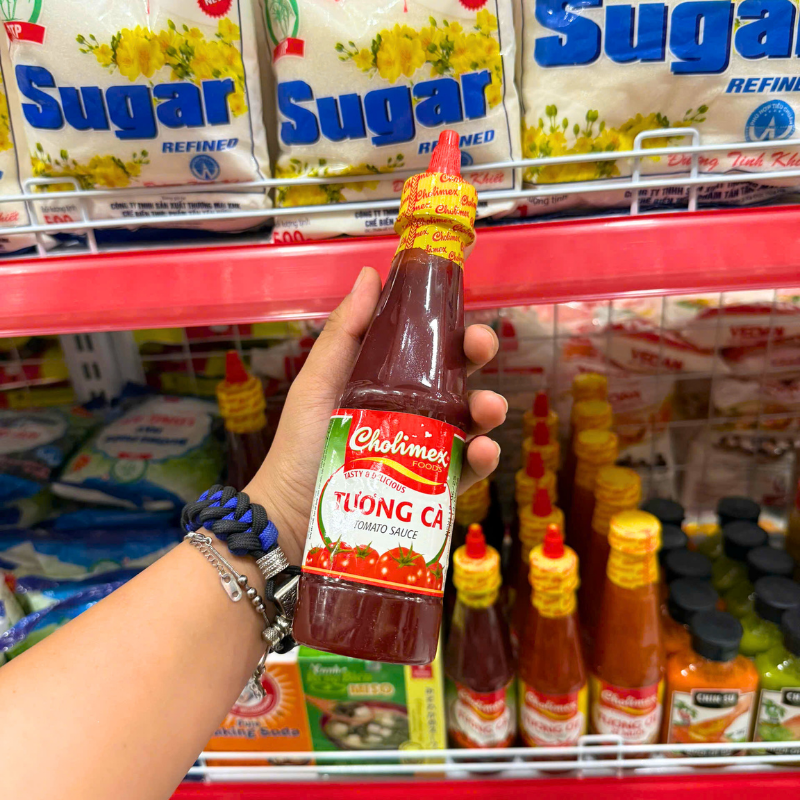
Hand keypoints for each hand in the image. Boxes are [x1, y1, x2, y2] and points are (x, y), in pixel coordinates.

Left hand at [245, 267, 506, 565]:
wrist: (290, 514)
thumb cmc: (301, 444)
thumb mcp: (318, 383)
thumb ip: (343, 334)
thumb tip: (371, 274)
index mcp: (388, 382)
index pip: (428, 349)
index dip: (450, 328)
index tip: (460, 314)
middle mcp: (414, 413)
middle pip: (458, 379)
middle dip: (477, 359)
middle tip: (481, 348)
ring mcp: (426, 451)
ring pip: (472, 423)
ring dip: (489, 409)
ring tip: (488, 408)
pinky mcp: (432, 490)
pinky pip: (466, 471)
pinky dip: (483, 459)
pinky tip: (482, 451)